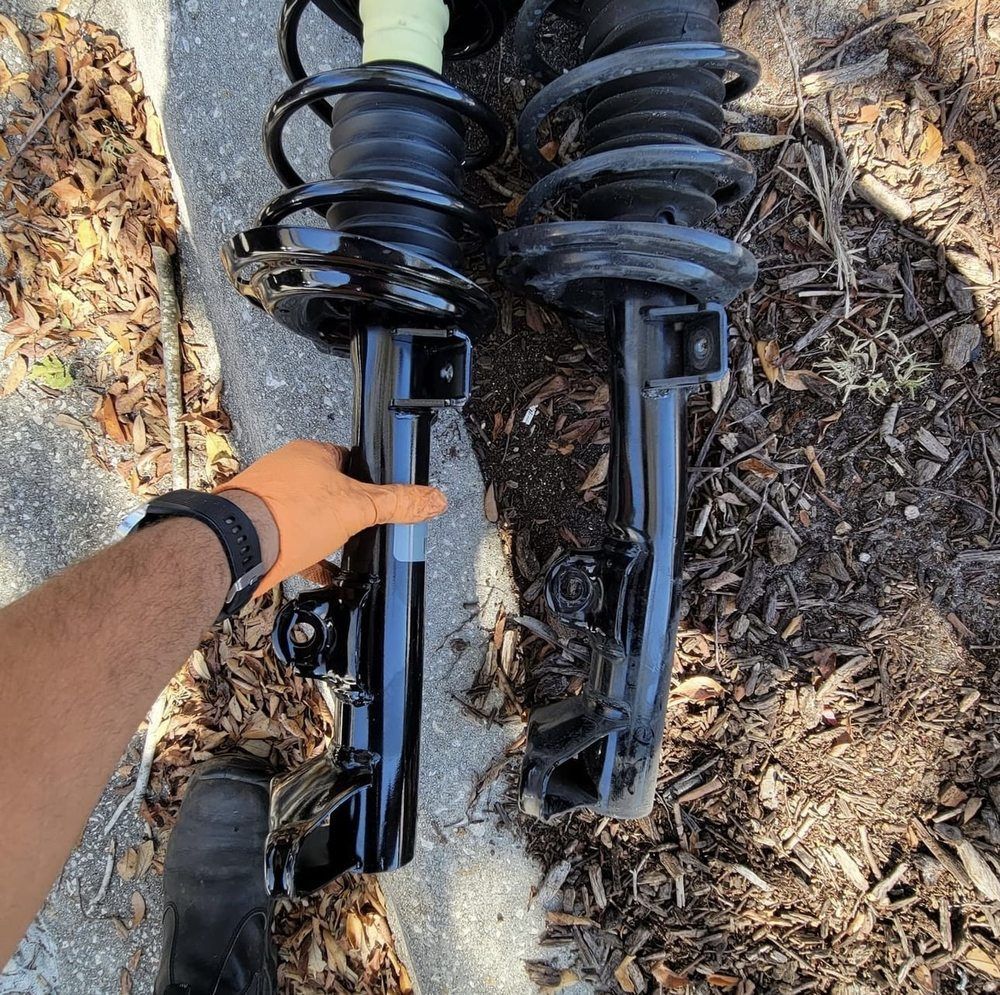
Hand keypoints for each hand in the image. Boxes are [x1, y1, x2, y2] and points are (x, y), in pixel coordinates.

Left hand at [216, 440, 446, 593]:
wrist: (240, 547)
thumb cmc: (292, 515)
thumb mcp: (358, 508)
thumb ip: (397, 503)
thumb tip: (434, 498)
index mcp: (310, 454)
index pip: (349, 460)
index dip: (367, 481)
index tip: (379, 501)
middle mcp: (285, 471)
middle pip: (327, 489)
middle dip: (345, 511)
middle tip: (363, 530)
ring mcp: (267, 498)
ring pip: (306, 515)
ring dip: (324, 533)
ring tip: (342, 552)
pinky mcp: (256, 526)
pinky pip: (287, 538)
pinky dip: (307, 554)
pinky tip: (322, 571)